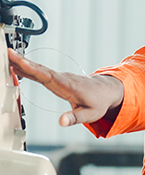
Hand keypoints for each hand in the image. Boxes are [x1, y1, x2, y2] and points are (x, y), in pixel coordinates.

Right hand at [8, 48, 123, 125]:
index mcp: (68, 85)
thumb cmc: (99, 103)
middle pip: (39, 69)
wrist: (106, 92)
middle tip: (7, 53)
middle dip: (23, 61)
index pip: (48, 76)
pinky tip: (16, 67)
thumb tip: (61, 122)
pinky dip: (28, 69)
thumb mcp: (90, 114)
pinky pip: (40, 72)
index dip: (34, 69)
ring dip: (22, 63)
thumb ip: (75, 118)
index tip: (20, 62)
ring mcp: (59, 77)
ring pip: (38, 69)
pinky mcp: (56, 79)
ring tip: (6, 57)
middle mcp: (62, 78)